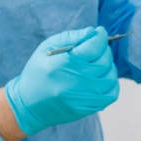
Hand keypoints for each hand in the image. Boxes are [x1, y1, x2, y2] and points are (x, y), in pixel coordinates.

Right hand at [4, 27, 118, 135]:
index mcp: (64, 64)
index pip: (94, 46)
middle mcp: (75, 82)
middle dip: (104, 49)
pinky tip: (102, 77)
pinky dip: (112, 82)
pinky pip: (112, 94)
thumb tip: (93, 32)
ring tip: (98, 62)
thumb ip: (71, 37)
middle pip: (104, 61)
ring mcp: (83, 97)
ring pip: (110, 76)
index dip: (100, 36)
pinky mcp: (88, 108)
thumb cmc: (38, 72)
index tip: (99, 32)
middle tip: (97, 47)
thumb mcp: (47, 48)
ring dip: (109, 66)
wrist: (28, 105)